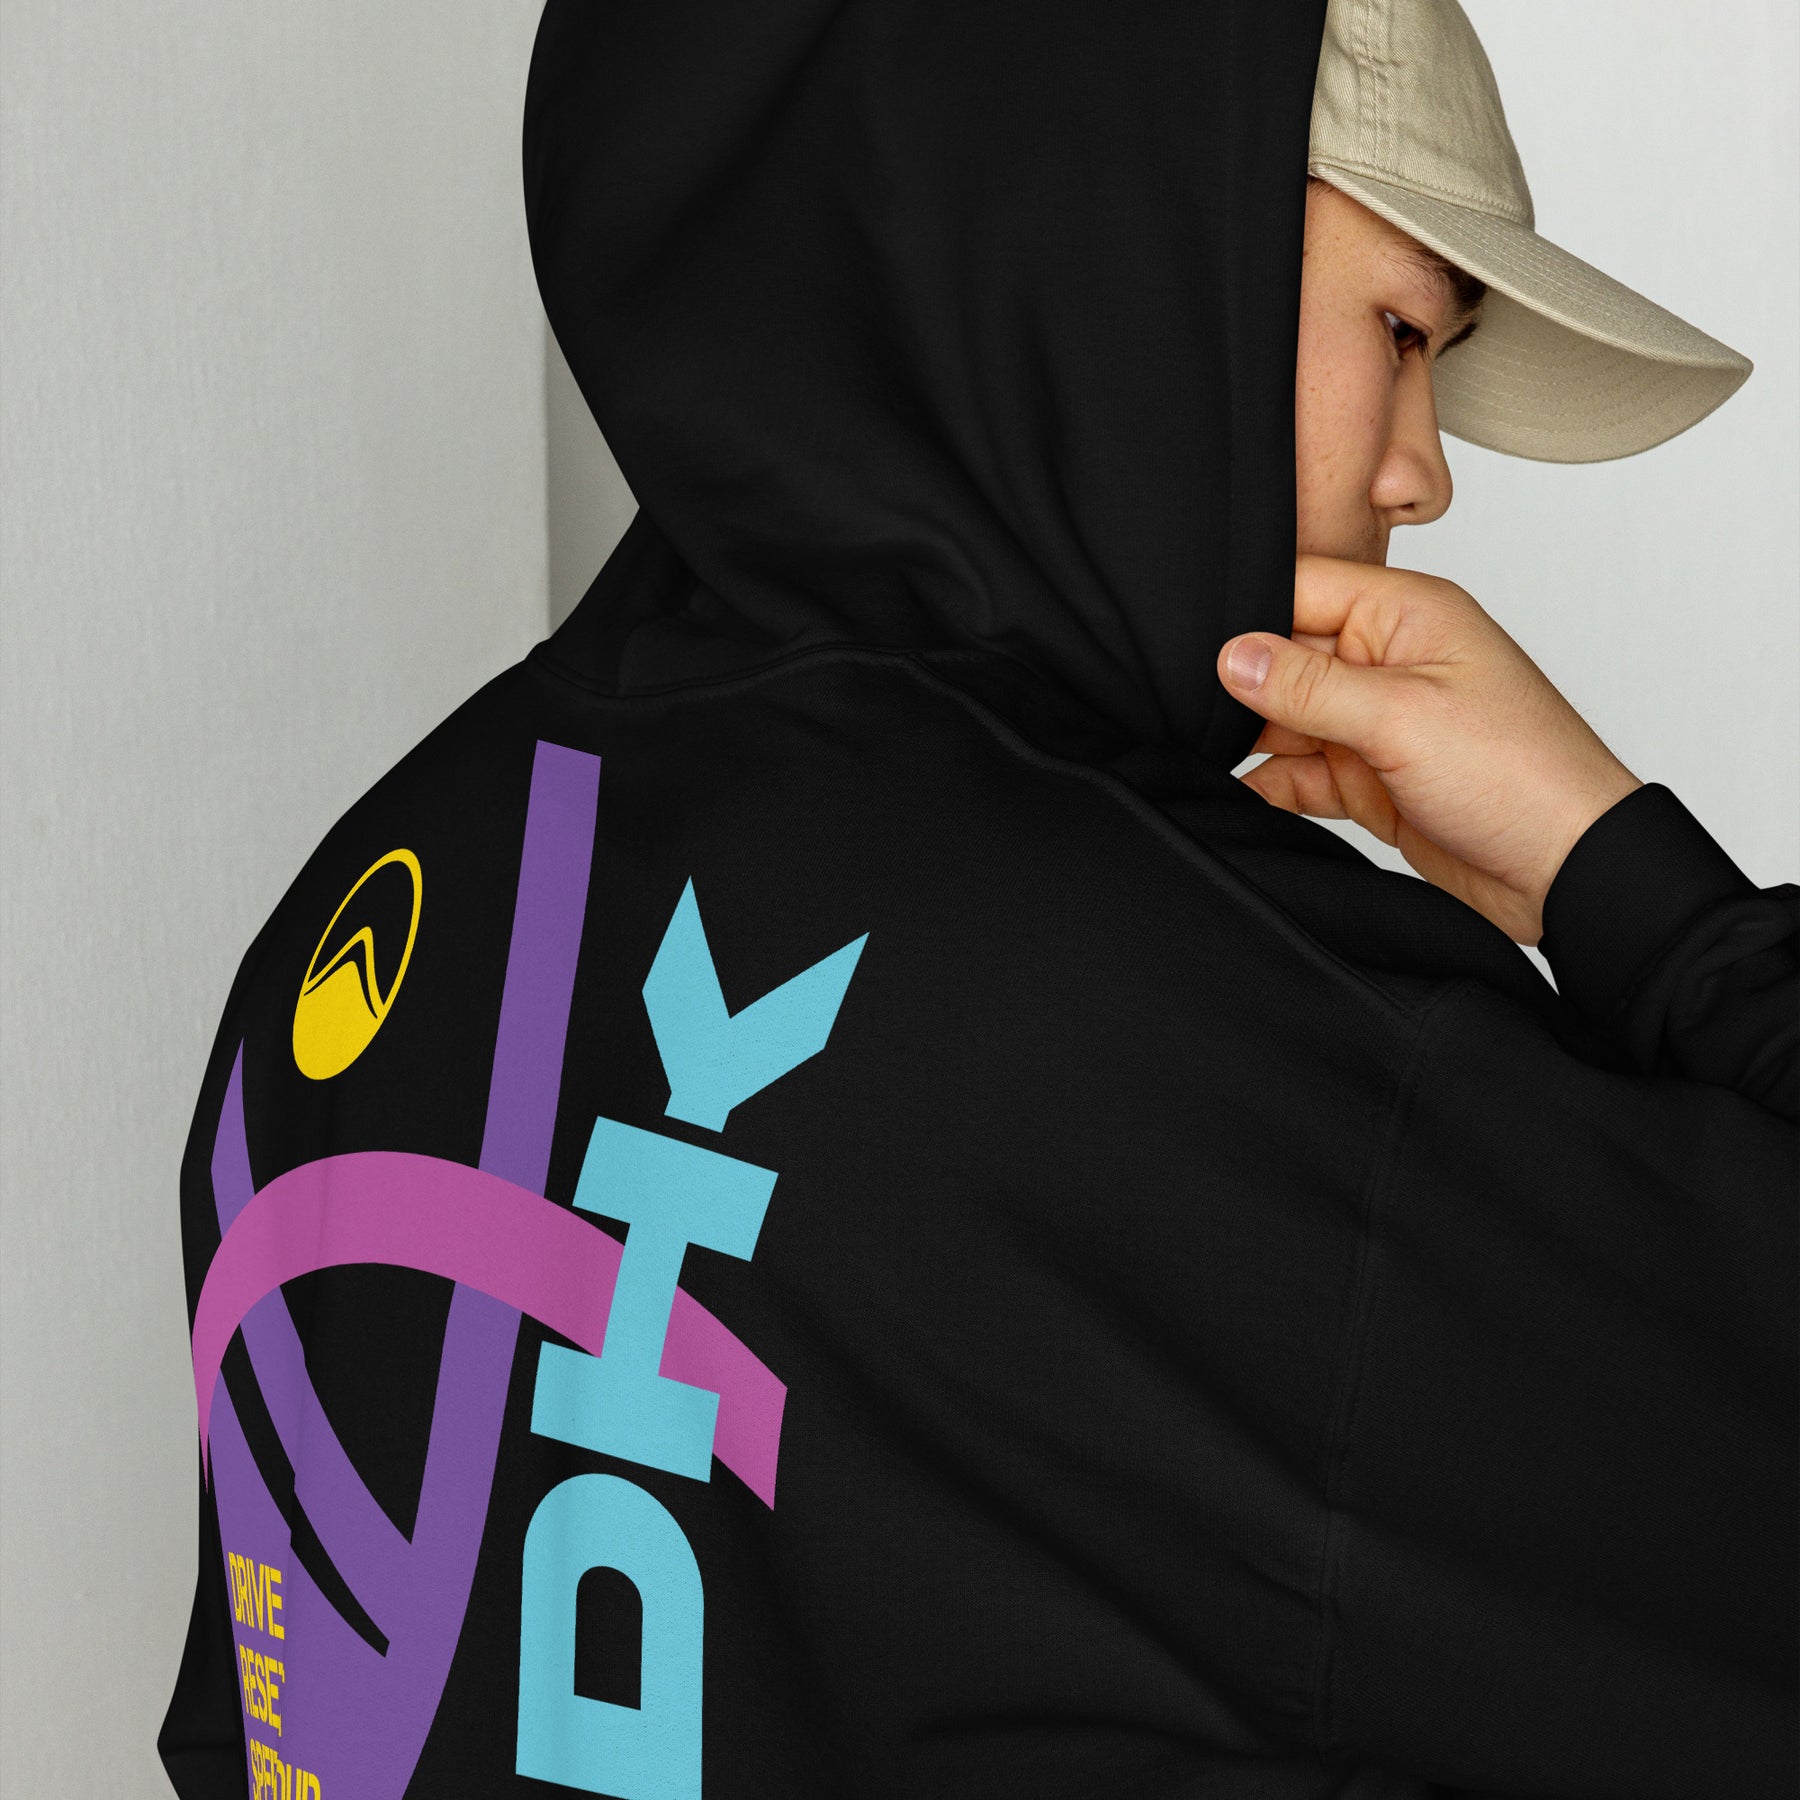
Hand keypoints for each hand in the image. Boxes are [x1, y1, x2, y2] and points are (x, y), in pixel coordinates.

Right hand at [1217, 555, 1643, 945]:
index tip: (1195, 652)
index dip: (1246, 613)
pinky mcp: (1369, 778)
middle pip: (1283, 654)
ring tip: (1211, 756)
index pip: (1301, 585)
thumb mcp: (1400, 717)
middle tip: (1197, 715)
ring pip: (1283, 717)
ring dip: (1250, 739)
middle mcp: (1387, 660)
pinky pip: (1298, 771)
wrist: (1565, 871)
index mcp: (1406, 615)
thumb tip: (1233, 656)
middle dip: (1242, 685)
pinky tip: (1242, 794)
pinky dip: (1270, 783)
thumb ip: (1308, 685)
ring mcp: (1376, 721)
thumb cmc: (1521, 775)